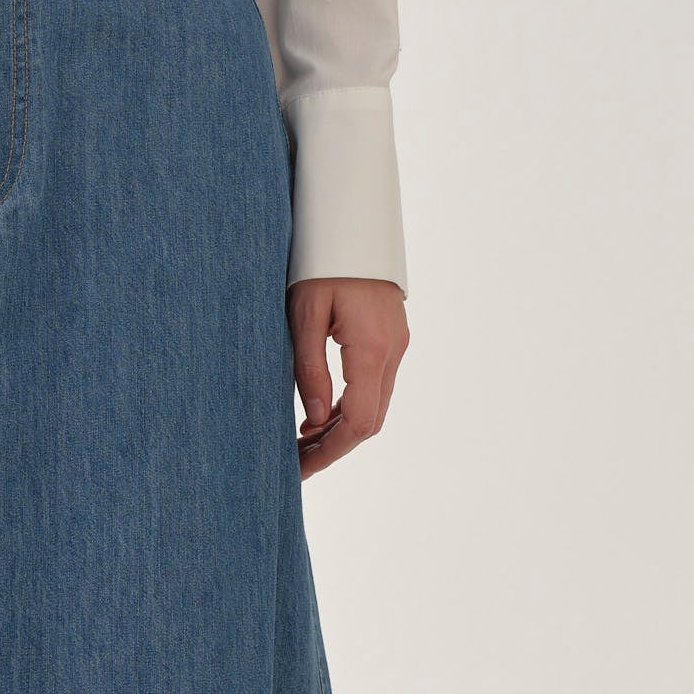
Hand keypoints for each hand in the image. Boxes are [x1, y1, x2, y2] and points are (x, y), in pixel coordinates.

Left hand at [290, 276, 407, 479]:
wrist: (353, 225)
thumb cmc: (322, 263)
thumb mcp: (305, 315)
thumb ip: (309, 369)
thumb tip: (312, 419)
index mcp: (371, 350)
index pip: (358, 422)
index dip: (331, 451)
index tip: (302, 468)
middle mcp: (392, 352)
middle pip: (370, 420)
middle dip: (334, 447)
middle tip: (297, 463)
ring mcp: (396, 345)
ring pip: (375, 405)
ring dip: (341, 429)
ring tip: (301, 443)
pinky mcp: (391, 338)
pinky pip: (375, 385)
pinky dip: (349, 406)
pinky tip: (318, 414)